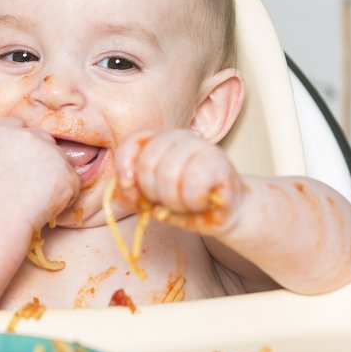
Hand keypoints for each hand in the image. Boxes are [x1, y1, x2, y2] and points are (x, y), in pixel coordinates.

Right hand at [0, 117, 80, 231]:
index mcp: (5, 130)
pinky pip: (72, 184)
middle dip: (42, 158)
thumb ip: (5, 150)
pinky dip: (64, 196)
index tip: (19, 157)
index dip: (21, 141)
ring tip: (33, 198)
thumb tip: (22, 155)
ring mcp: (52, 154)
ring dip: (54, 177)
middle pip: (45, 140)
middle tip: (29, 184)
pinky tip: (44, 207)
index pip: (19, 124)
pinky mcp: (68, 174)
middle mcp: (31, 136)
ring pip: (60, 162)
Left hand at [113, 129, 245, 234]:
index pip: (133, 142)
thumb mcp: (151, 200)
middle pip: (148, 163)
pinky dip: (193, 202)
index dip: (125, 167)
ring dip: (174, 201)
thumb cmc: (185, 204)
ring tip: (186, 203)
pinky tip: (201, 202)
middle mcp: (181, 138)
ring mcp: (203, 147)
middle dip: (153, 193)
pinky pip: (194, 185)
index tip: (131, 189)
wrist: (225, 213)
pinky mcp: (222, 163)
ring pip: (169, 174)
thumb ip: (132, 193)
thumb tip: (127, 186)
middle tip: (167, 201)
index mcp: (161, 141)